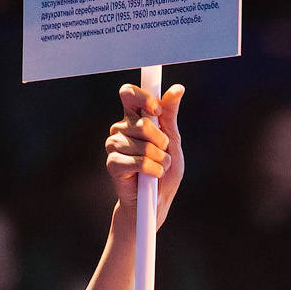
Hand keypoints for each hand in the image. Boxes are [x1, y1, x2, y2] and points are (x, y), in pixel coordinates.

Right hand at [104, 83, 185, 222]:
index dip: (143, 98)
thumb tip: (178, 89)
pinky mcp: (113, 164)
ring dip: (158, 159)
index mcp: (133, 117)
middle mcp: (121, 128)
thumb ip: (170, 114)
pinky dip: (152, 170)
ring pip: (142, 144)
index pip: (129, 94)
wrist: (157, 200)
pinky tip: (152, 175)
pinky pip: (136, 161)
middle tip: (163, 151)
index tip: (157, 111)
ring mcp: (114, 146)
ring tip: (158, 168)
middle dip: (160, 140)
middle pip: (142, 123)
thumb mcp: (172, 140)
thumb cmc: (164, 169)